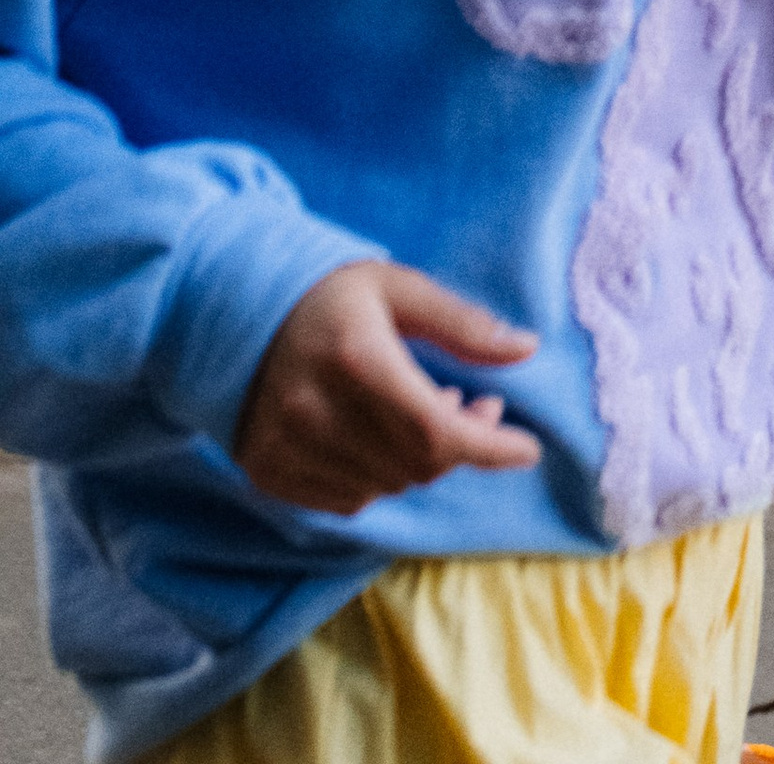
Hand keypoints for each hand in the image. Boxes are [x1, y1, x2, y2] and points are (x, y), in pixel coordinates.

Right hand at [232, 260, 540, 516]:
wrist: (231, 311)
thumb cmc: (330, 294)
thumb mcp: (398, 288)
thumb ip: (462, 323)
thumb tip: (527, 348)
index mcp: (356, 359)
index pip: (436, 431)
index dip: (489, 447)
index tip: (529, 447)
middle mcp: (316, 413)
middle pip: (417, 464)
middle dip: (462, 443)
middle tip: (475, 405)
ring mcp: (287, 448)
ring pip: (387, 485)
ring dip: (421, 460)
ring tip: (424, 411)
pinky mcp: (267, 471)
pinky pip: (348, 499)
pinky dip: (379, 475)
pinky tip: (380, 436)